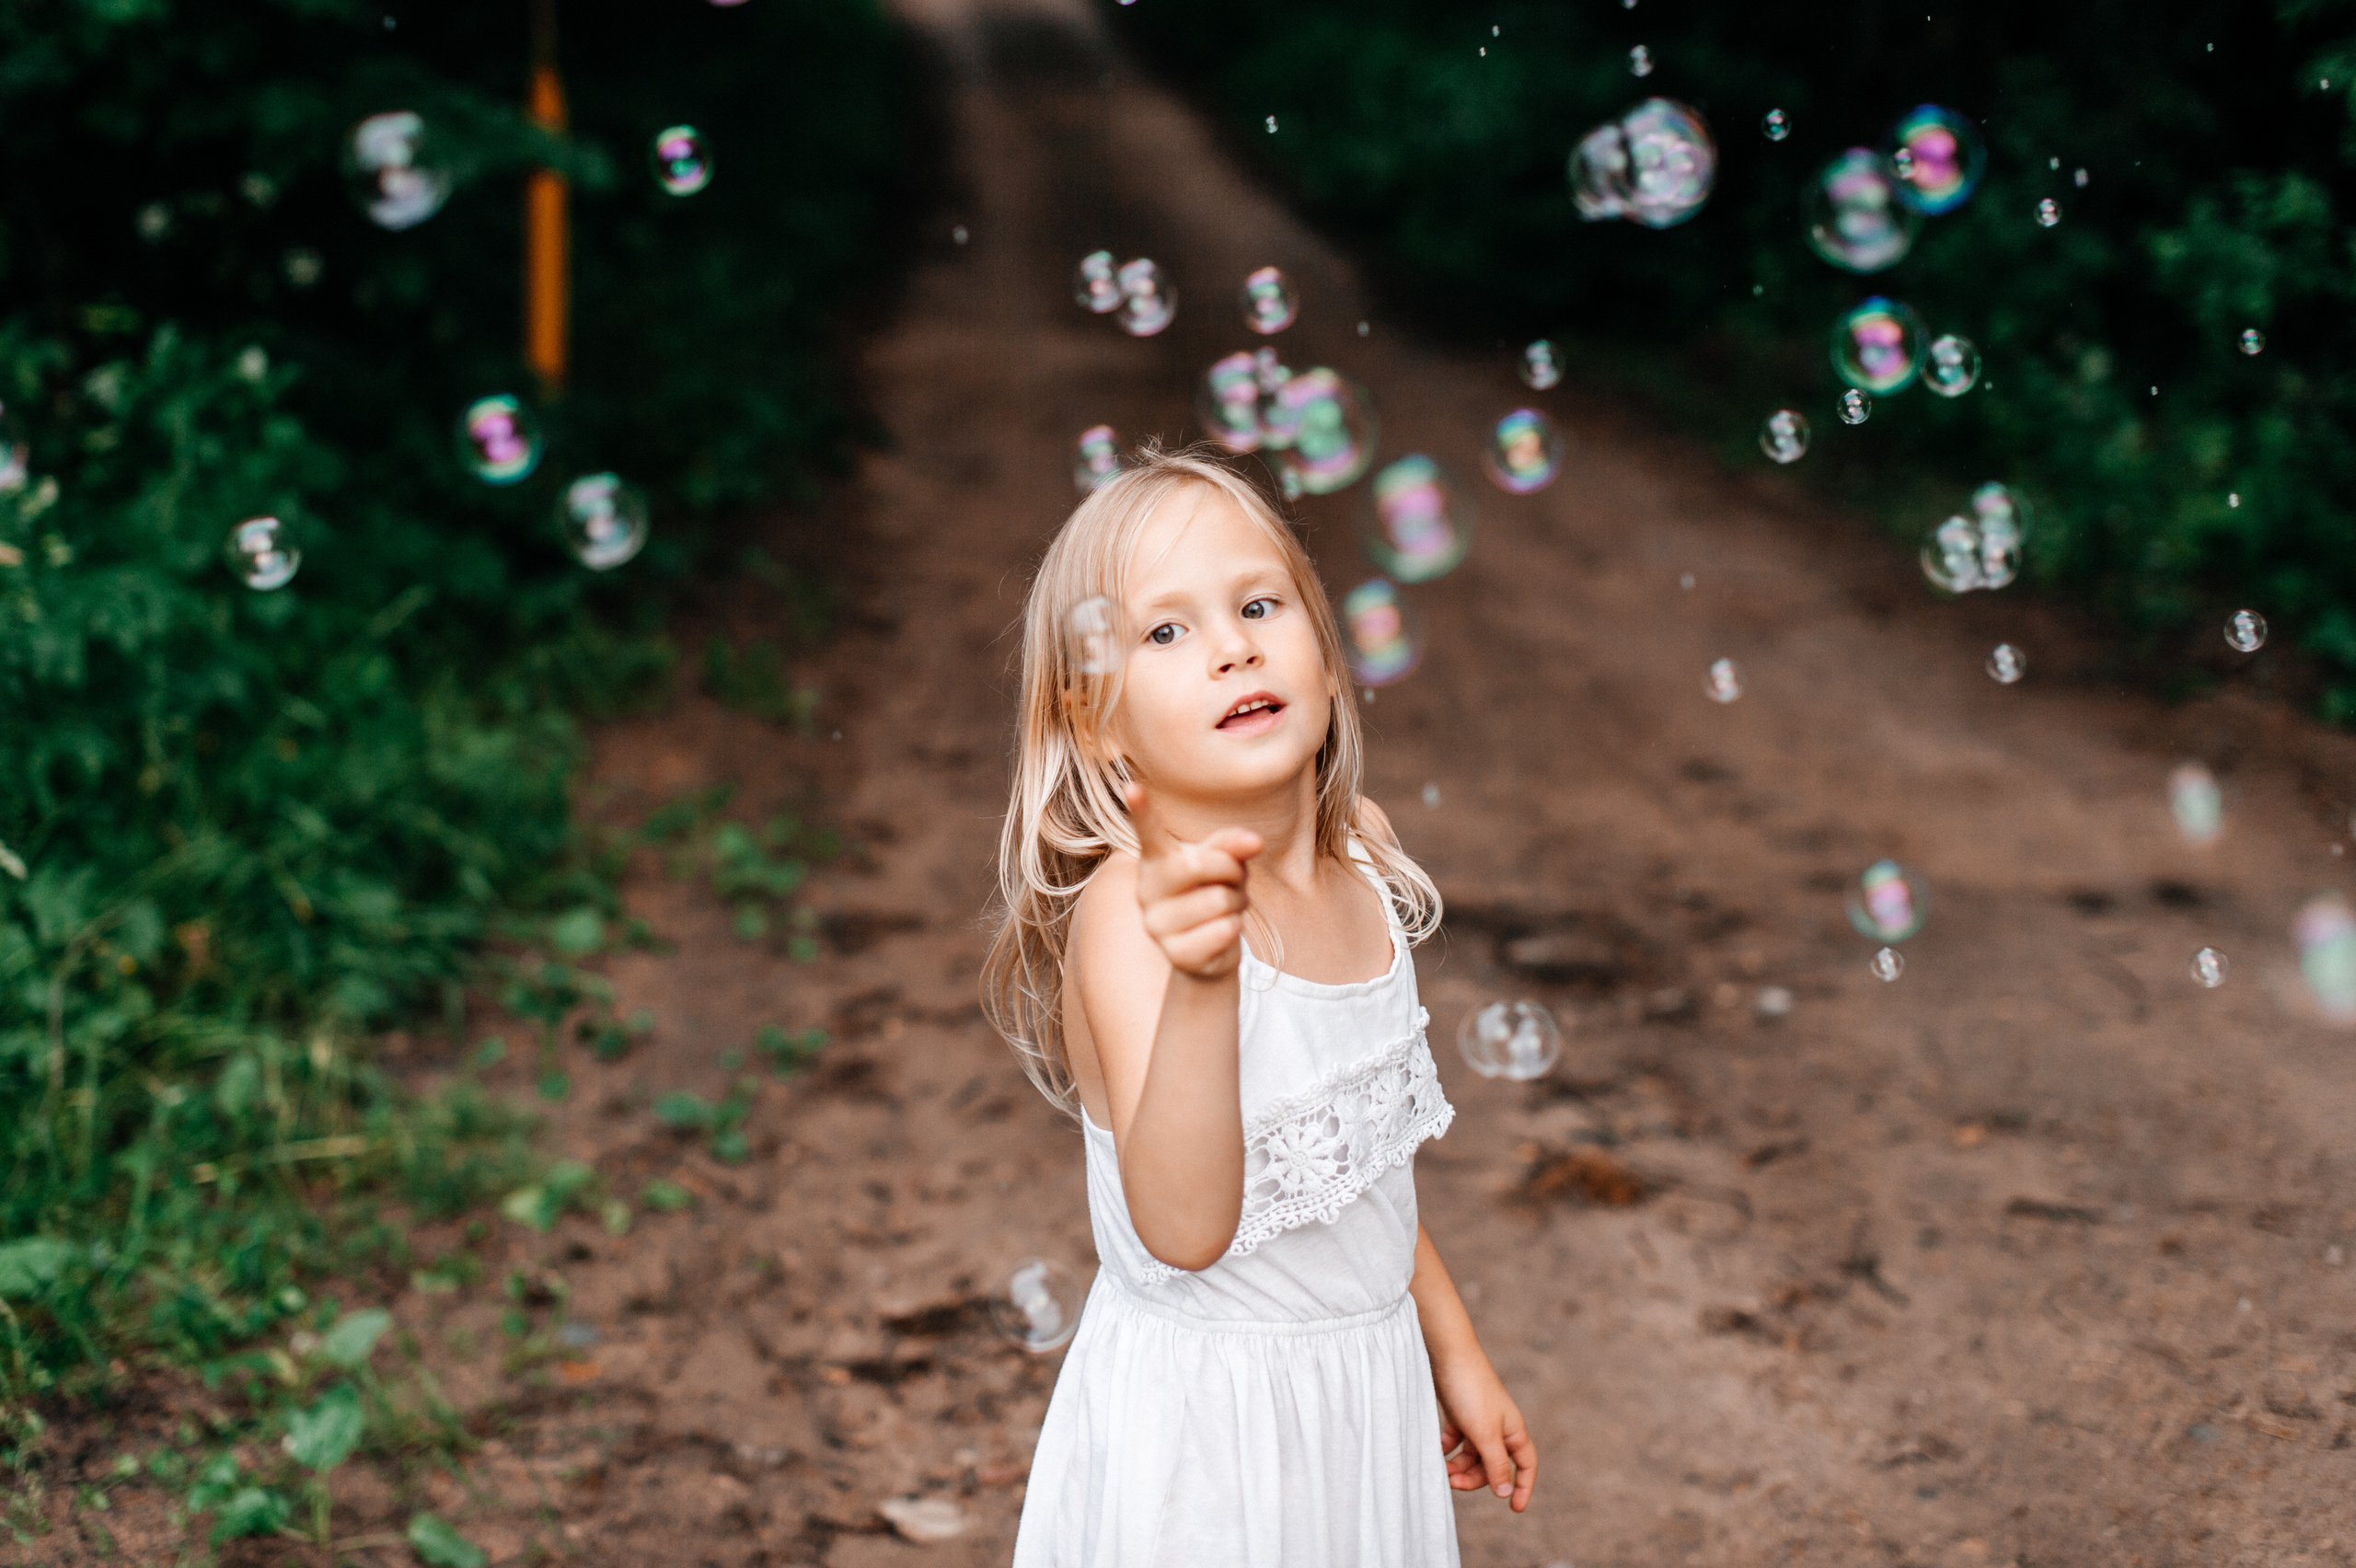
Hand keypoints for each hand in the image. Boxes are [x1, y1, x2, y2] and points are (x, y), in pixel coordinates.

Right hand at [1126, 783, 1262, 980]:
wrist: (1210, 948)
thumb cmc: (1214, 891)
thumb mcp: (1224, 862)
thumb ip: (1233, 845)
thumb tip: (1255, 841)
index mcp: (1156, 860)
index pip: (1149, 833)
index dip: (1141, 811)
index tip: (1132, 787)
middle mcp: (1147, 890)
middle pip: (1197, 864)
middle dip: (1231, 869)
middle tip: (1235, 878)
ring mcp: (1156, 924)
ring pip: (1219, 899)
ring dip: (1237, 902)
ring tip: (1228, 908)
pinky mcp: (1175, 954)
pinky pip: (1223, 930)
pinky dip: (1235, 927)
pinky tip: (1223, 931)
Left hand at [1435, 1354, 1535, 1511]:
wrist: (1447, 1354)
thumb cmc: (1471, 1391)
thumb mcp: (1485, 1434)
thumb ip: (1496, 1465)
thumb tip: (1506, 1492)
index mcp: (1514, 1431)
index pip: (1526, 1465)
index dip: (1523, 1487)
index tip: (1515, 1510)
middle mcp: (1499, 1427)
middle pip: (1493, 1465)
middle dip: (1474, 1478)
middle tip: (1452, 1482)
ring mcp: (1478, 1420)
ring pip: (1472, 1456)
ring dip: (1457, 1466)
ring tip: (1441, 1469)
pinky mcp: (1459, 1413)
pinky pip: (1456, 1441)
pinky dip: (1447, 1449)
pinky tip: (1437, 1449)